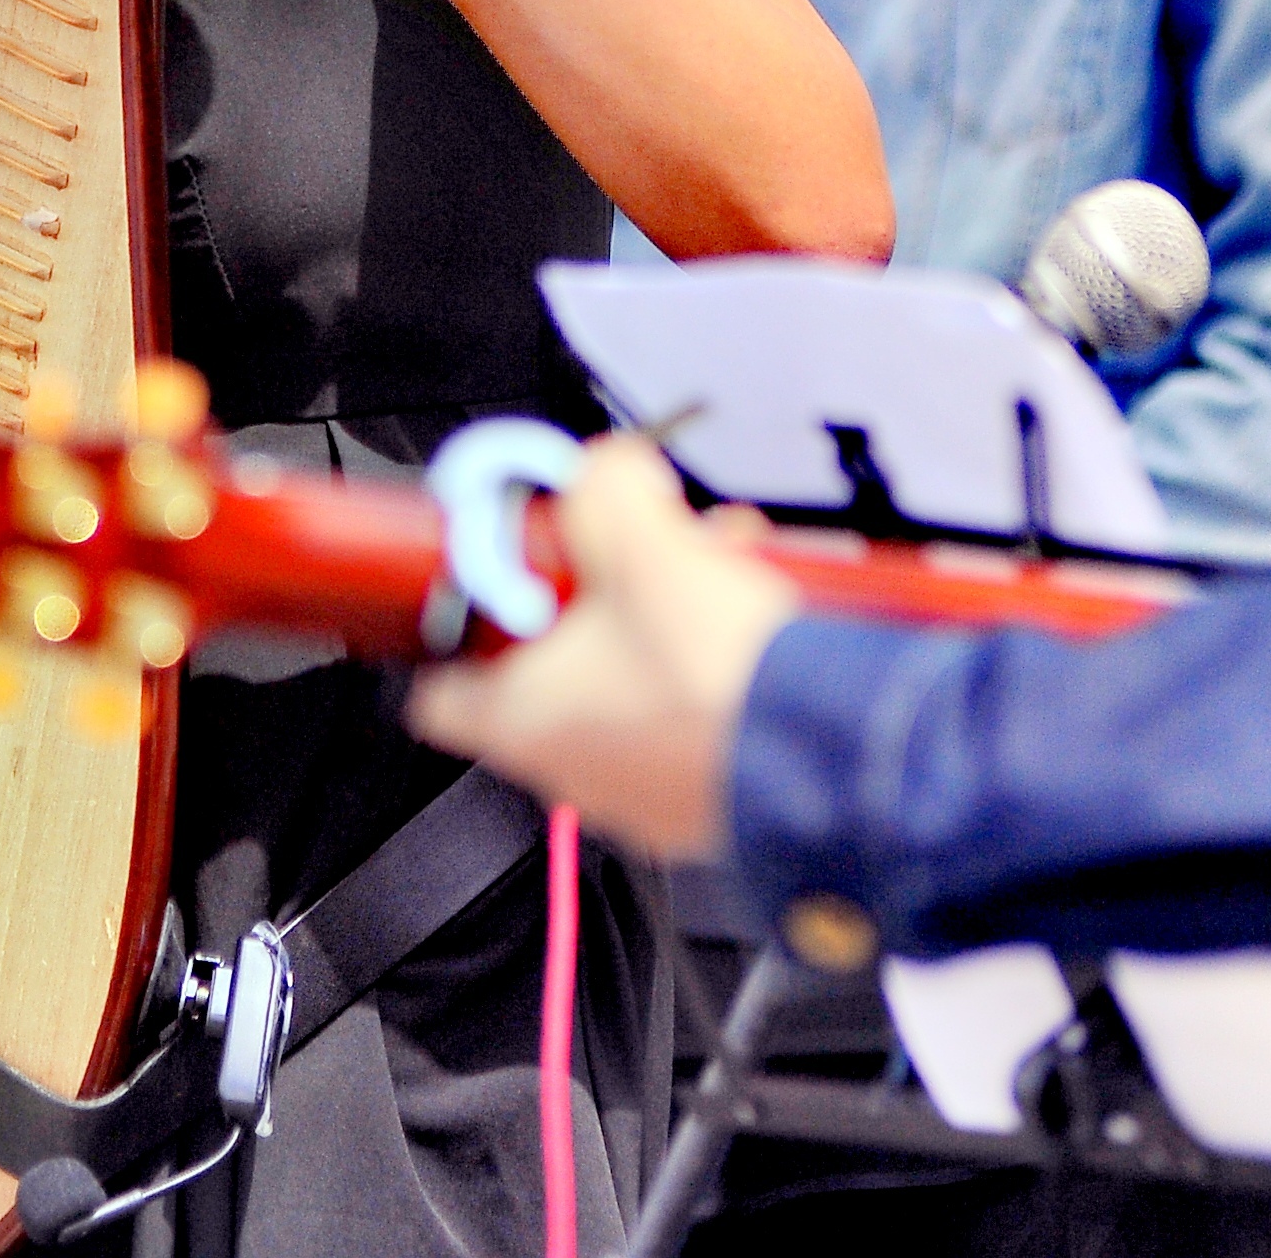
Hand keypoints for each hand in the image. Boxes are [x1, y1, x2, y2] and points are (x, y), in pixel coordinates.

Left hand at [406, 442, 800, 859]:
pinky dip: (710, 674)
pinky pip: (689, 722)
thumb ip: (604, 485)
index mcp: (521, 717)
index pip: (438, 689)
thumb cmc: (720, 679)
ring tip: (714, 577)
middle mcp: (572, 769)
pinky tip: (752, 631)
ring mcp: (641, 795)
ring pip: (627, 690)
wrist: (832, 754)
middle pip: (549, 670)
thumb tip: (606, 469)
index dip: (463, 625)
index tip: (495, 584)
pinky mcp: (708, 801)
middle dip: (594, 600)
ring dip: (660, 629)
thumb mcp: (640, 535)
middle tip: (633, 559)